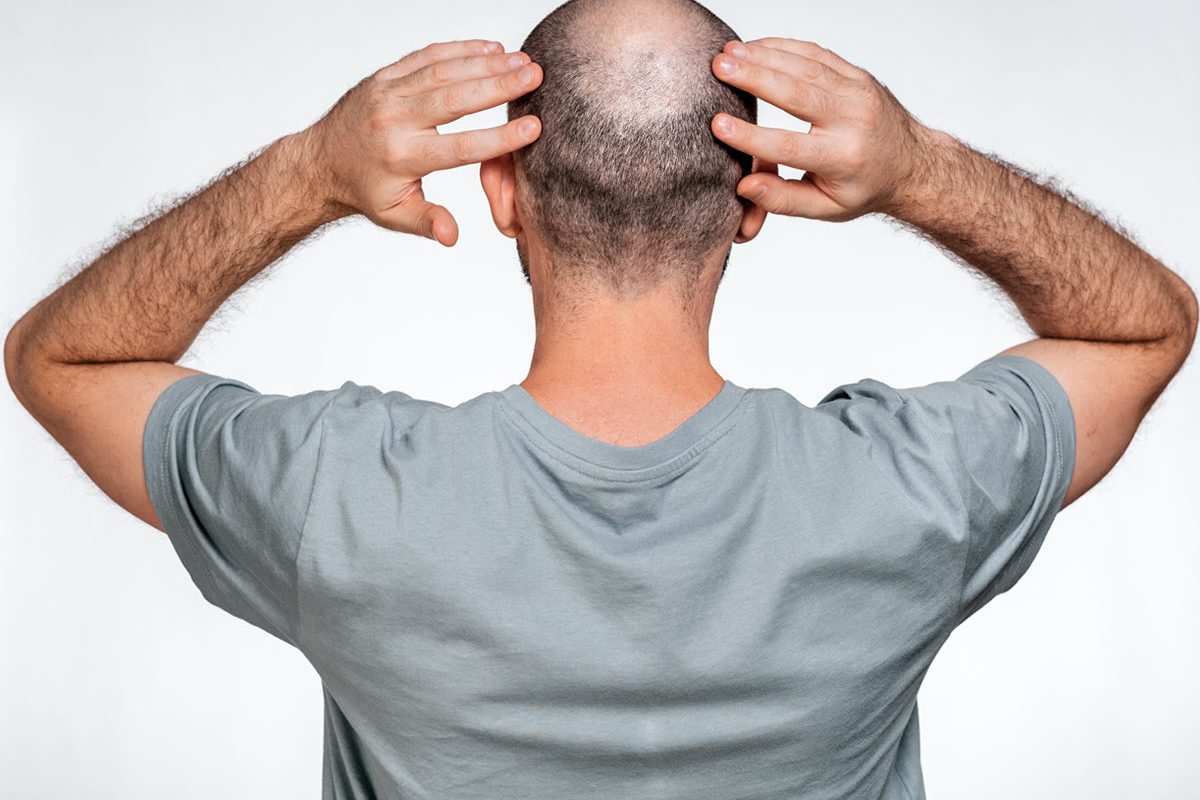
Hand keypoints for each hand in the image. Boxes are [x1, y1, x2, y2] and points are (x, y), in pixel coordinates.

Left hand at [302, 39, 542, 244]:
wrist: (320, 161)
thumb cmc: (366, 190)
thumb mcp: (394, 215)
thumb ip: (427, 222)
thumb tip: (452, 237)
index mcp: (401, 157)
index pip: (459, 146)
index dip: (498, 138)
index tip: (534, 128)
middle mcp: (394, 120)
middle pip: (455, 99)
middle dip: (499, 85)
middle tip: (536, 75)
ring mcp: (388, 93)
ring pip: (443, 72)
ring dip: (486, 63)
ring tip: (523, 60)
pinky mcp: (386, 76)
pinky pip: (427, 56)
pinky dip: (460, 49)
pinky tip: (492, 47)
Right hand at [710, 38, 934, 221]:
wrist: (912, 164)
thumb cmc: (863, 188)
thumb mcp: (826, 208)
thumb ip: (783, 200)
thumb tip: (744, 186)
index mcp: (844, 159)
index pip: (789, 146)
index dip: (751, 137)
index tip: (717, 125)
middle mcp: (854, 120)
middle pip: (796, 93)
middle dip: (754, 78)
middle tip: (718, 68)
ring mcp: (858, 92)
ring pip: (805, 66)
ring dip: (763, 56)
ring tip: (727, 53)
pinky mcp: (856, 74)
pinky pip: (816, 54)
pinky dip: (782, 47)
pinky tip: (754, 46)